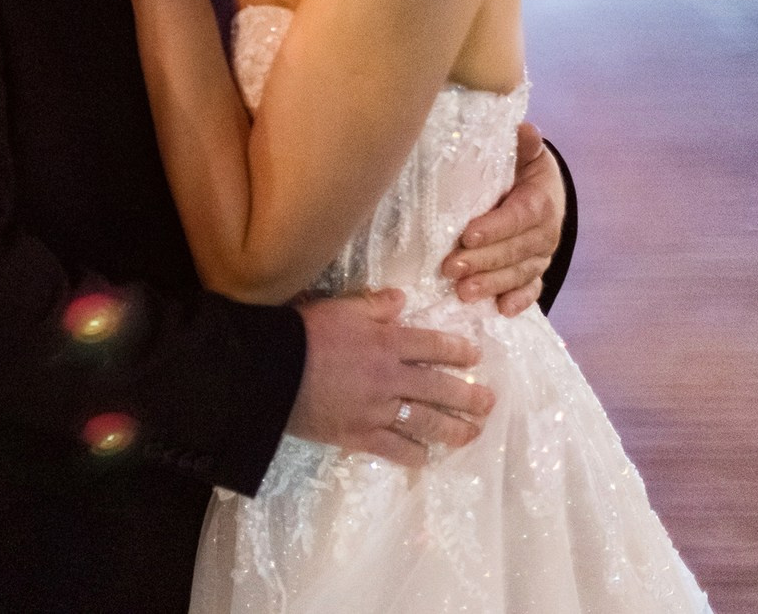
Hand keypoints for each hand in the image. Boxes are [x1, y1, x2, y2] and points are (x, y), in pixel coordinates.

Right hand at [288, 291, 492, 468]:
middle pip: (441, 389)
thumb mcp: (339, 307)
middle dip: (469, 397)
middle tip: (489, 402)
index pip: (434, 347)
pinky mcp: (360, 436)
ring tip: (472, 434)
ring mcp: (377, 411)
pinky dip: (414, 455)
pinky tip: (427, 457)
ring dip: (454, 429)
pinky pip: (395, 450)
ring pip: (426, 423)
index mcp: (387, 343)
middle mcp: (390, 378)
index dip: (459, 352)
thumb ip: (374, 305)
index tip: (476, 357)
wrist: (269, 370)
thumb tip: (401, 300)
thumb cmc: (303, 333)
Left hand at [441, 122, 565, 316]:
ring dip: (493, 285)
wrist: (542, 189)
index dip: (496, 228)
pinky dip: (519, 301)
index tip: (467, 235)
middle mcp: (545, 232)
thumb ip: (524, 144)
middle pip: (516, 250)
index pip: (519, 216)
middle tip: (451, 268)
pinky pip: (531, 290)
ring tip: (464, 293)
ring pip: (520, 274)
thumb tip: (525, 128)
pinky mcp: (534, 271)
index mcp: (541, 201)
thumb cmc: (522, 168)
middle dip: (484, 261)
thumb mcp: (525, 153)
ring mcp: (541, 256)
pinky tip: (502, 310)